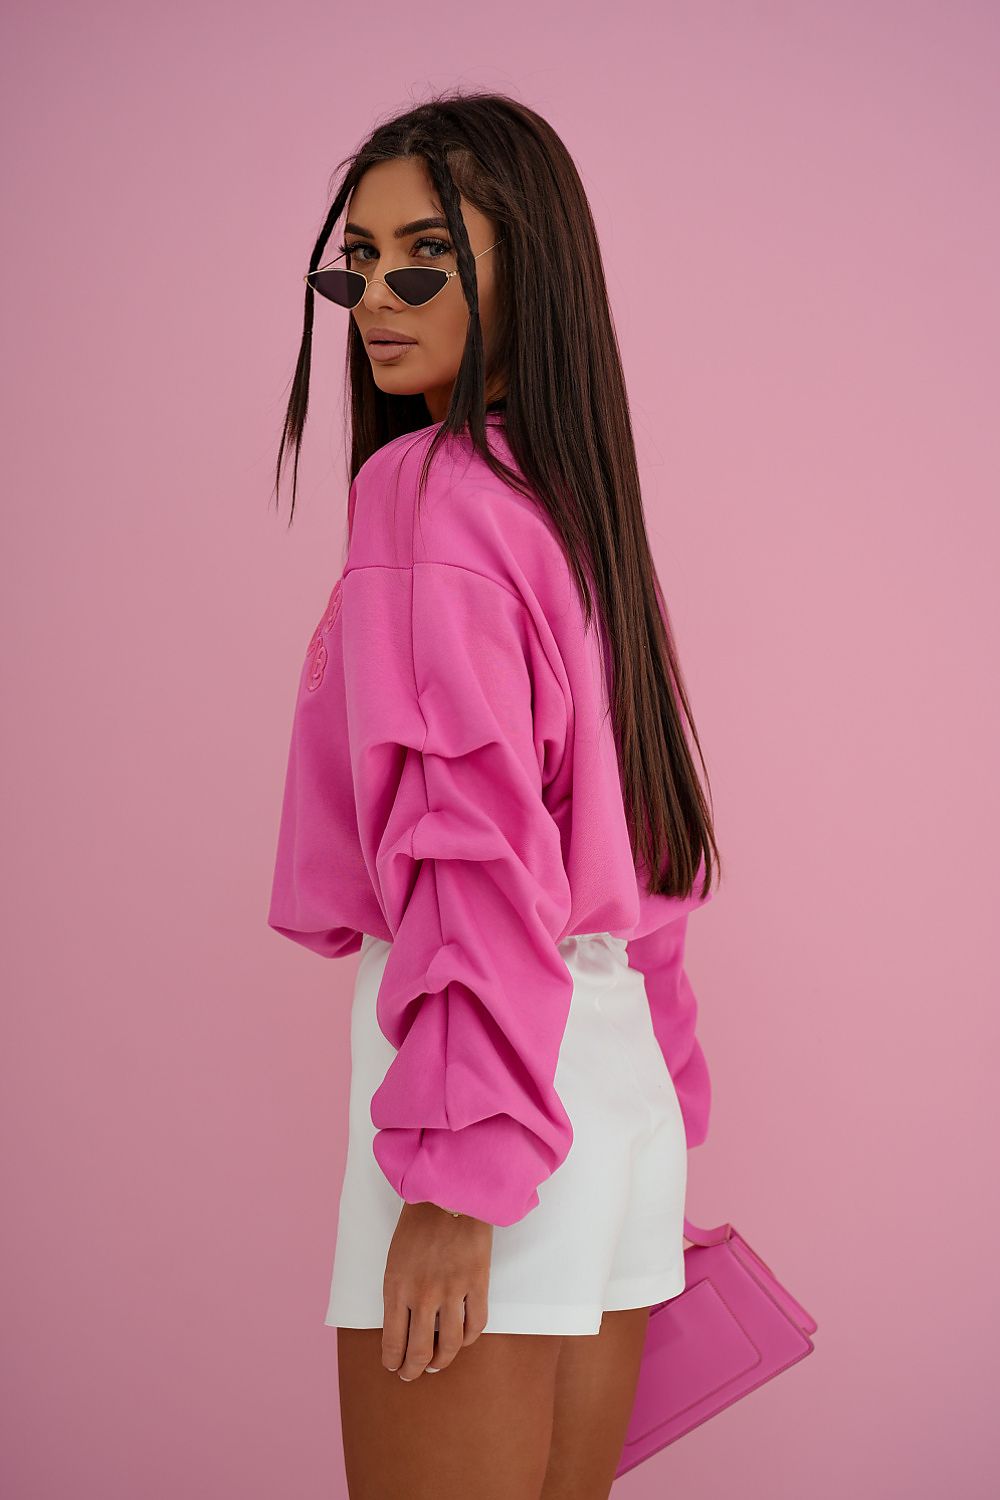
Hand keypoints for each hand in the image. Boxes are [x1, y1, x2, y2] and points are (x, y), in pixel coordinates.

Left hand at [381, 1200, 492, 1380]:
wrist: (449, 1192)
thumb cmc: (417, 1223)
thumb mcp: (395, 1258)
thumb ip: (398, 1292)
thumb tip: (402, 1326)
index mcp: (396, 1287)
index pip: (392, 1341)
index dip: (393, 1361)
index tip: (394, 1367)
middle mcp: (422, 1294)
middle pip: (420, 1351)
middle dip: (414, 1370)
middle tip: (413, 1374)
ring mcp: (452, 1290)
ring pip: (450, 1345)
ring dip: (443, 1360)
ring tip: (438, 1363)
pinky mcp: (477, 1282)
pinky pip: (476, 1324)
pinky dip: (469, 1338)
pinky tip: (463, 1339)